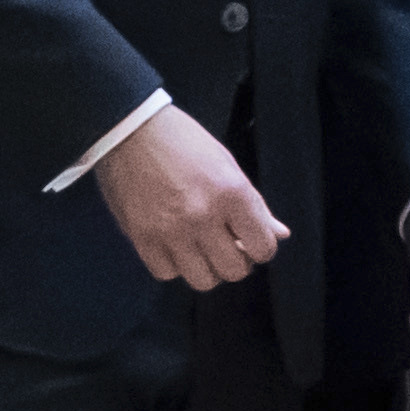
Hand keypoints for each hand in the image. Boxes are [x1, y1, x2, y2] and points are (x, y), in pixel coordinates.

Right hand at [93, 105, 283, 290]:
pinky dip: (173, 265)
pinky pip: (167, 273)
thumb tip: (279, 234)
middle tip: (225, 247)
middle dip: (235, 262)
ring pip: (202, 280)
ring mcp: (172, 230)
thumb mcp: (226, 164)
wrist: (130, 130)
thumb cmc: (182, 141)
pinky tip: (173, 246)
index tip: (249, 242)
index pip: (263, 247)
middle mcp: (204, 216)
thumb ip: (254, 204)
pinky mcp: (142, 238)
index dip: (260, 248)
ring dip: (205, 268)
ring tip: (199, 250)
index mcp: (232, 193)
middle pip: (234, 271)